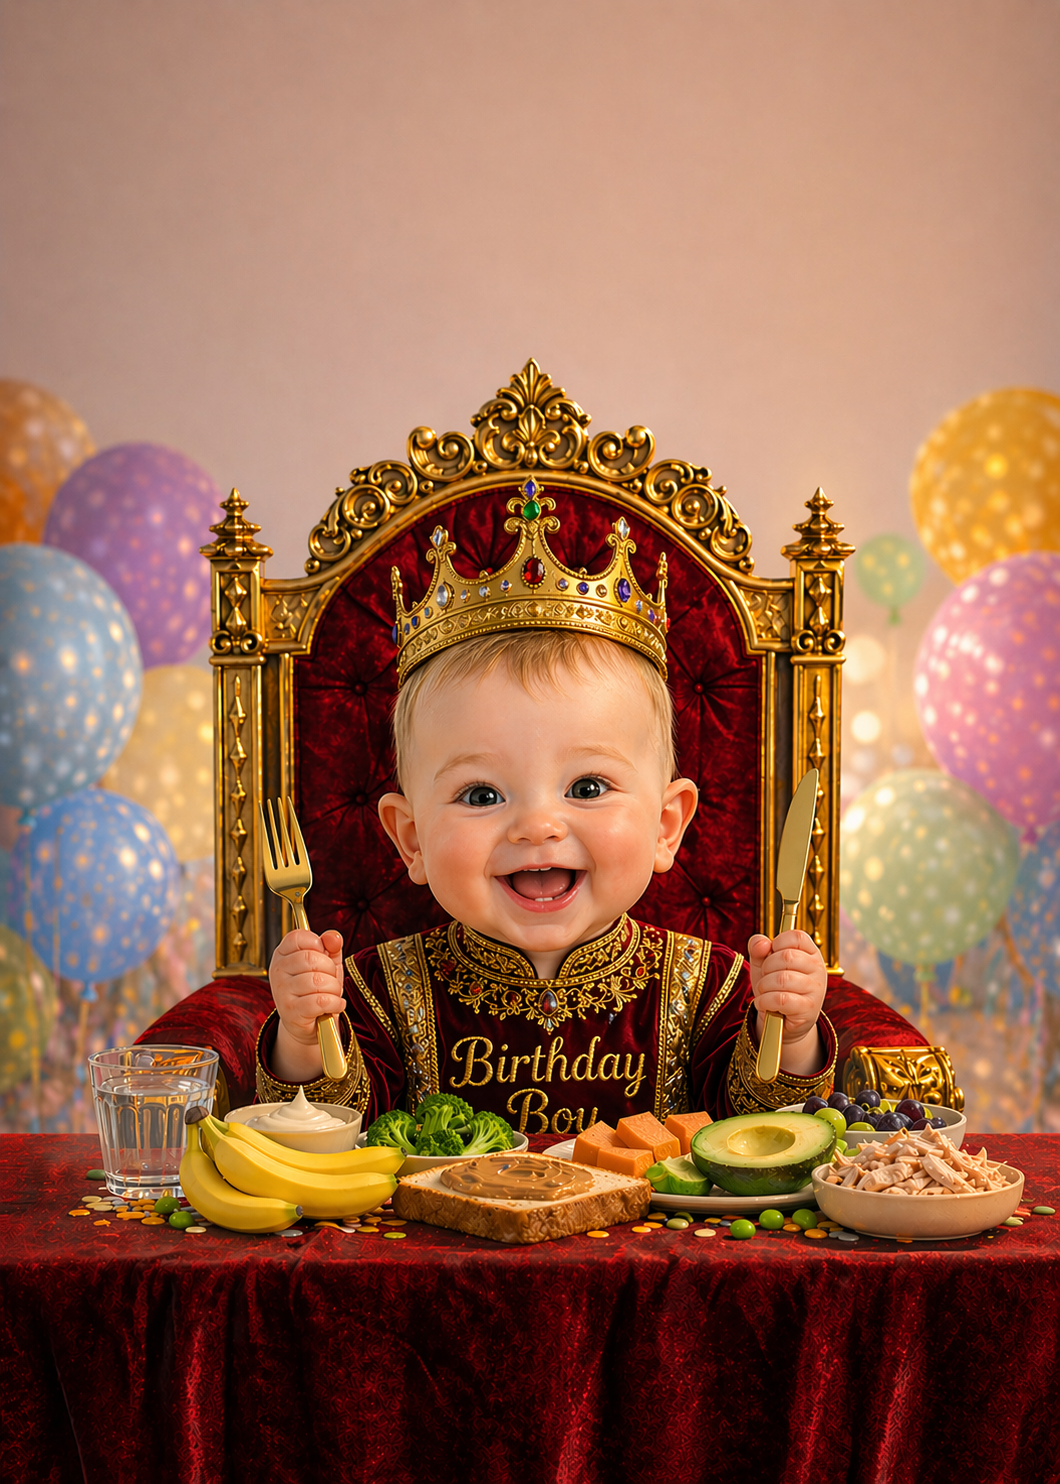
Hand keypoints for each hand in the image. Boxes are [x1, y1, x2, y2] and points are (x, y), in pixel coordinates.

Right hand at [268, 928, 344, 1080]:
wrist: (308, 1024)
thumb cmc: (317, 989)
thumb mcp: (326, 963)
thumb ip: (330, 946)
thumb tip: (333, 937)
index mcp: (282, 954)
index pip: (298, 937)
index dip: (317, 943)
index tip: (323, 955)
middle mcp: (277, 970)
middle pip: (311, 959)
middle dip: (330, 970)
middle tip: (331, 979)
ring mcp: (281, 992)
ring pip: (317, 981)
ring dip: (334, 989)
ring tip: (332, 994)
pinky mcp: (290, 1012)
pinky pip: (320, 1001)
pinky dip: (334, 1003)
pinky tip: (335, 1005)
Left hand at [747, 930, 826, 1072]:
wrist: (781, 1020)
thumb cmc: (774, 987)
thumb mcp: (763, 963)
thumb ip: (759, 948)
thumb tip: (762, 943)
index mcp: (811, 953)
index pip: (797, 936)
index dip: (777, 943)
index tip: (771, 954)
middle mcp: (818, 969)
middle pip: (787, 957)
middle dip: (767, 967)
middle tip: (765, 977)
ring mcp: (816, 989)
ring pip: (782, 979)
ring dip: (764, 986)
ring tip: (764, 992)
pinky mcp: (809, 1009)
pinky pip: (781, 999)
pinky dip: (765, 1001)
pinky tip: (764, 1004)